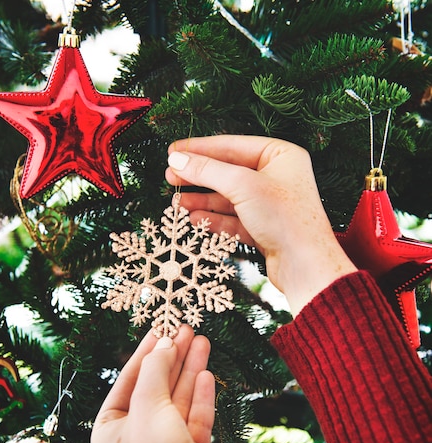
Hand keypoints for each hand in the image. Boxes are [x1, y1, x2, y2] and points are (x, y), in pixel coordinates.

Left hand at [91, 325, 231, 442]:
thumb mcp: (149, 407)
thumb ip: (155, 371)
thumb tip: (164, 344)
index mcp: (111, 428)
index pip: (128, 380)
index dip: (145, 352)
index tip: (160, 329)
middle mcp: (135, 435)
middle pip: (155, 386)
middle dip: (171, 357)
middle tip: (186, 329)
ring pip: (178, 398)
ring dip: (189, 370)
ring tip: (201, 341)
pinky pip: (194, 416)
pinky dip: (200, 395)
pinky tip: (206, 374)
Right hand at [166, 135, 356, 315]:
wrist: (304, 265)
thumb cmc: (286, 218)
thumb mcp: (242, 186)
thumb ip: (207, 170)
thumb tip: (177, 160)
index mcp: (280, 155)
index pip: (232, 145)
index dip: (200, 149)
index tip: (174, 152)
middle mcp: (277, 176)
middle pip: (228, 171)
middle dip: (198, 176)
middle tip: (170, 177)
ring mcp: (270, 203)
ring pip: (228, 197)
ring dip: (202, 200)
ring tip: (177, 203)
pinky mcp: (264, 227)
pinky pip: (233, 218)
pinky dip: (213, 218)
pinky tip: (194, 219)